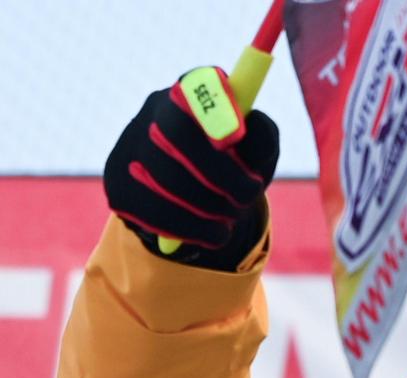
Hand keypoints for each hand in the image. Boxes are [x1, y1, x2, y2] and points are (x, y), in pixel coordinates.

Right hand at [103, 66, 278, 267]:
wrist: (202, 205)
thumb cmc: (239, 168)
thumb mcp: (259, 152)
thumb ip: (262, 136)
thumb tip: (254, 124)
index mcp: (192, 90)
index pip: (196, 88)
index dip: (213, 109)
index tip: (235, 138)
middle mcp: (154, 109)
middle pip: (176, 134)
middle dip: (219, 172)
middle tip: (247, 197)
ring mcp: (128, 145)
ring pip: (163, 177)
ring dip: (208, 206)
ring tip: (232, 219)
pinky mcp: (117, 184)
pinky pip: (150, 210)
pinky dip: (189, 228)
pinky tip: (213, 233)